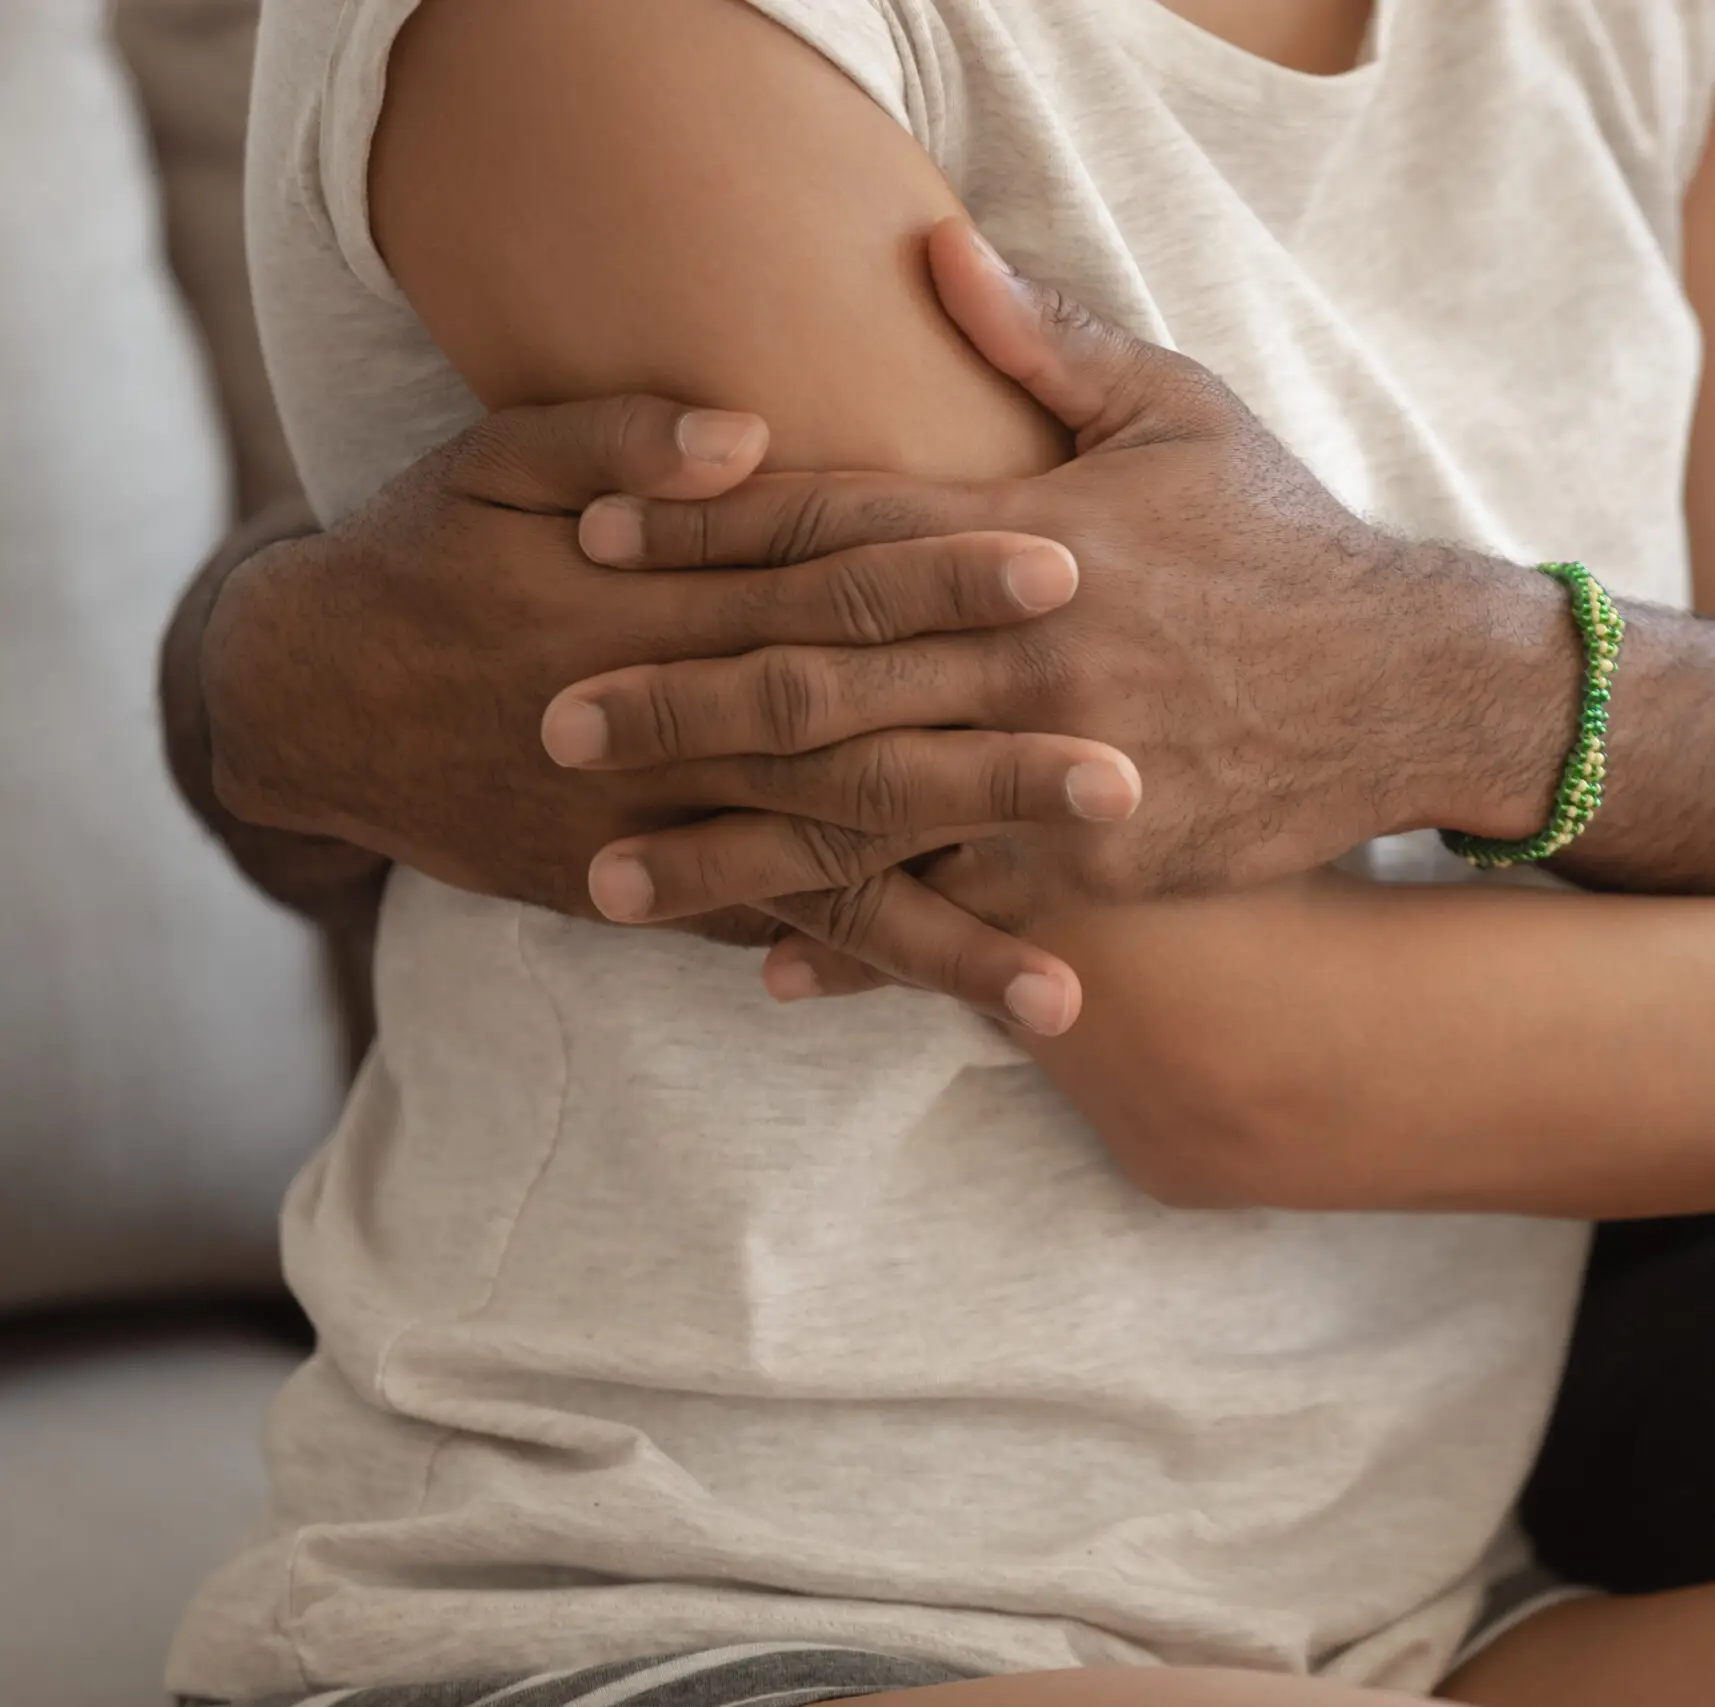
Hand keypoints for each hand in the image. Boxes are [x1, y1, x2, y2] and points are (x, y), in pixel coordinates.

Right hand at [200, 395, 1134, 1030]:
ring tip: (1067, 994)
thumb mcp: (494, 464)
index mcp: (657, 607)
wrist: (312, 702)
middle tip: (1126, 783)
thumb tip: (746, 434)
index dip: (944, 578)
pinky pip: (774, 935)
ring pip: (827, 884)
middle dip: (989, 777)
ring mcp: (664, 833)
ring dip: (950, 935)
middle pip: (857, 755)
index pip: (828, 586)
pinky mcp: (652, 891)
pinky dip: (860, 975)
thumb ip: (619, 440)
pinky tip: (959, 1013)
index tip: (1063, 567)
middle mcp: (673, 735)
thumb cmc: (426, 555)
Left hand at [543, 220, 1575, 988]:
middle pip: (817, 678)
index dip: (704, 533)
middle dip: (673, 702)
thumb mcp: (1181, 409)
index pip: (834, 527)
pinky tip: (772, 966)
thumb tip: (931, 245)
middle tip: (551, 720)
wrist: (1413, 684)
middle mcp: (1029, 651)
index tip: (587, 541)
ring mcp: (1063, 765)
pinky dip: (871, 939)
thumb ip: (1046, 337)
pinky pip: (963, 907)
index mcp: (1030, 534)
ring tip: (608, 873)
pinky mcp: (1105, 861)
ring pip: (864, 811)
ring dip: (729, 845)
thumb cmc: (1287, 539)